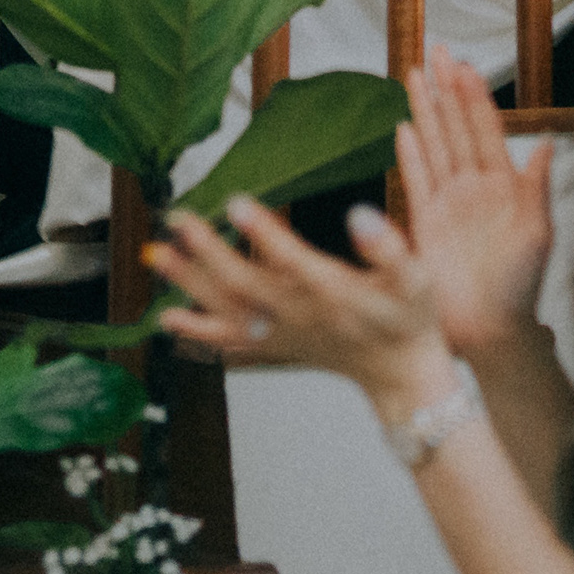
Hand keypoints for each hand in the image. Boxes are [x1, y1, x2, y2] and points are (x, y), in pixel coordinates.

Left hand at [148, 195, 454, 419]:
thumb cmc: (410, 318)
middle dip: (207, 250)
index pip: (293, 261)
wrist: (400, 372)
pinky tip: (167, 318)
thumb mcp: (416, 278)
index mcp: (335, 293)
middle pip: (243, 284)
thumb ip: (389, 247)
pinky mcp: (274, 346)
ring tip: (157, 255)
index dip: (264, 234)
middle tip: (177, 218)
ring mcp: (283, 334)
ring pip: (226, 310)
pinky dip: (197, 331)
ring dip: (189, 284)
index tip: (236, 202)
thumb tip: (359, 216)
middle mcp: (301, 316)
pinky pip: (229, 341)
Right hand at [398, 40, 554, 356]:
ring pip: (434, 144)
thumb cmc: (521, 287)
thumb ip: (537, 187)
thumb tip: (548, 142)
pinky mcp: (424, 223)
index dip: (475, 97)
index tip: (465, 65)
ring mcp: (447, 203)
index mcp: (504, 186)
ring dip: (425, 110)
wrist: (490, 331)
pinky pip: (416, 179)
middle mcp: (474, 188)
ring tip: (414, 75)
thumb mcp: (538, 233)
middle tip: (436, 51)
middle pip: (456, 127)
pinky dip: (411, 153)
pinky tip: (405, 127)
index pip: (486, 130)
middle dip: (446, 89)